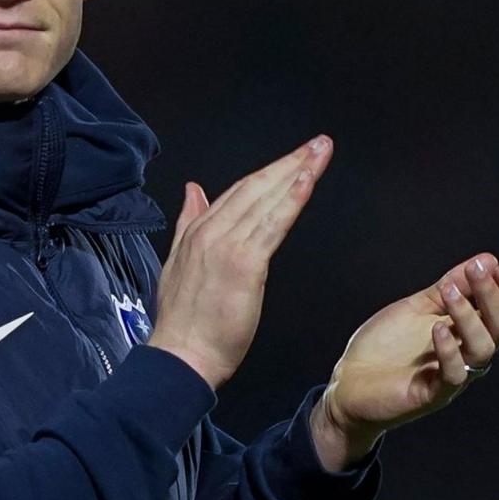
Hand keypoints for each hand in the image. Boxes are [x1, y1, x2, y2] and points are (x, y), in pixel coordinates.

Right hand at [143, 135, 331, 389]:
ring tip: (321, 153)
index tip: (294, 156)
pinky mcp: (245, 263)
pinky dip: (291, 200)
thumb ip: (189, 222)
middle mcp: (211, 232)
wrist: (181, 355)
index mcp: (198, 232)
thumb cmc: (183, 322)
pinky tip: (306, 182)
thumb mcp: (177, 263)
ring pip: (267, 200)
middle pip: (255, 187)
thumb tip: (193, 190)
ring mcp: (227, 245)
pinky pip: (272, 225)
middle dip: (289, 162)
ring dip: (297, 172)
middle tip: (319, 143)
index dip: (269, 171)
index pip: (238, 190)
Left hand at [312, 253, 498, 466]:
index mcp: (467, 334)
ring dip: (470, 317)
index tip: (498, 265)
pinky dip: (449, 351)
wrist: (349, 382)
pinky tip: (438, 329)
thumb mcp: (419, 307)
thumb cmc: (386, 345)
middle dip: (492, 296)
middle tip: (477, 270)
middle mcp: (466, 355)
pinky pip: (454, 375)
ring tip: (449, 292)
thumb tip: (486, 259)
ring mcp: (452, 376)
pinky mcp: (432, 394)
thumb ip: (451, 286)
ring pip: (482, 349)